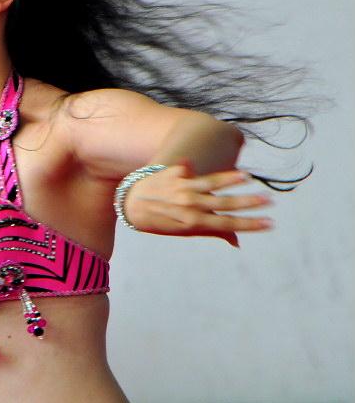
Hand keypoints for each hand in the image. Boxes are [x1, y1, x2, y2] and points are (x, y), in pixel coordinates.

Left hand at [123, 160, 272, 247]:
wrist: (132, 204)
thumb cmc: (162, 221)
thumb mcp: (186, 231)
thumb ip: (213, 232)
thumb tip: (238, 242)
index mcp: (194, 222)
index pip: (228, 223)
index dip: (250, 224)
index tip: (270, 223)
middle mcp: (189, 205)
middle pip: (224, 204)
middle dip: (248, 203)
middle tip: (269, 201)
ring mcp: (181, 188)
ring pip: (210, 183)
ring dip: (229, 180)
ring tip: (247, 177)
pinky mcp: (172, 173)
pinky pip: (187, 168)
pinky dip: (193, 166)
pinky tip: (199, 160)